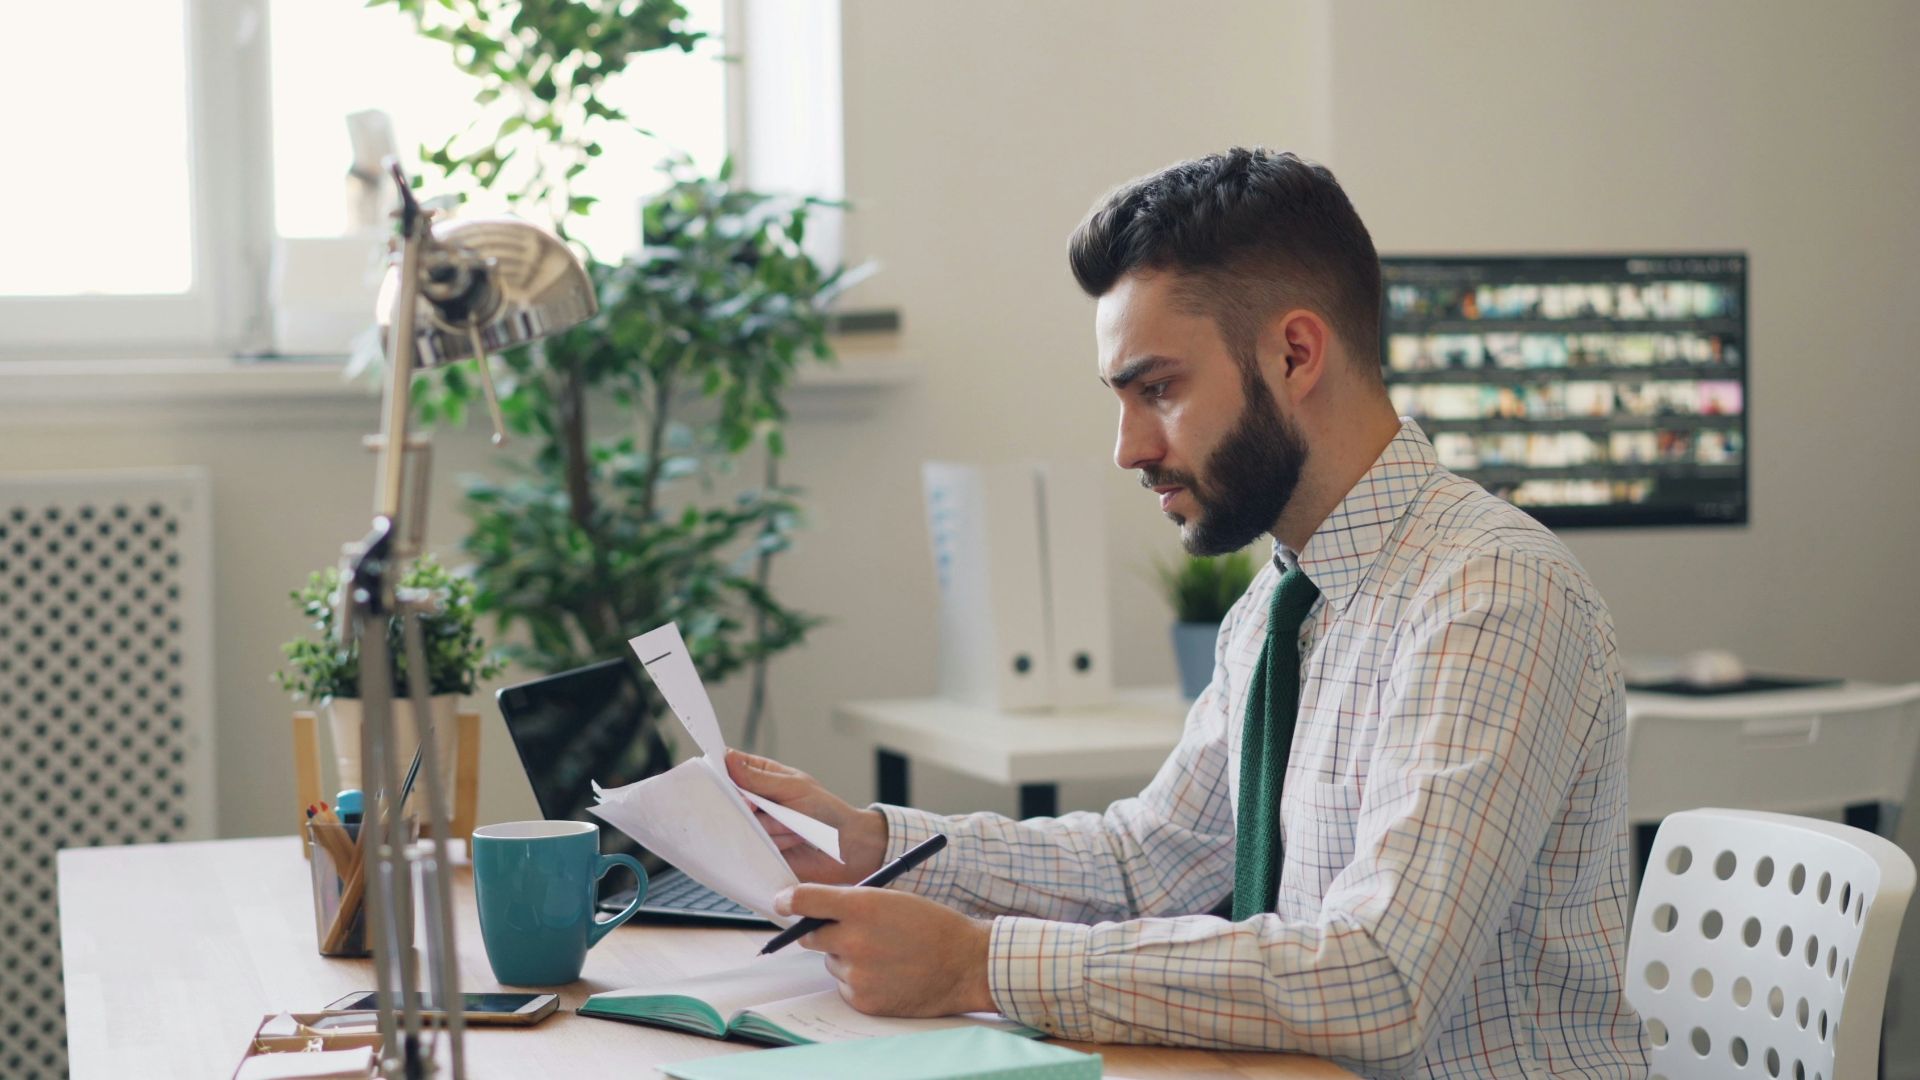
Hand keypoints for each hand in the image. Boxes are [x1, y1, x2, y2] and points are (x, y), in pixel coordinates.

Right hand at [727, 749, 888, 883]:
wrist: (844, 848)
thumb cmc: (825, 811)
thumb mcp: (794, 787)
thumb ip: (759, 778)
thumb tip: (729, 760)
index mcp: (762, 776)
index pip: (730, 766)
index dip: (721, 770)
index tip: (720, 776)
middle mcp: (754, 800)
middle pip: (728, 798)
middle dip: (747, 804)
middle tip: (761, 807)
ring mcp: (755, 825)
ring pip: (741, 823)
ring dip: (770, 826)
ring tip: (793, 826)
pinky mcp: (758, 849)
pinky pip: (750, 846)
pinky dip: (772, 843)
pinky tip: (790, 841)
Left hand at [776, 884, 993, 1016]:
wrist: (965, 964)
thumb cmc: (932, 926)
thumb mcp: (893, 899)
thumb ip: (853, 902)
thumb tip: (816, 909)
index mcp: (862, 906)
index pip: (805, 900)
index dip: (788, 900)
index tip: (782, 902)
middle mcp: (854, 940)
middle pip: (810, 935)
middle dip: (822, 931)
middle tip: (845, 930)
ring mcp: (857, 973)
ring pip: (832, 962)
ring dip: (847, 957)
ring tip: (885, 954)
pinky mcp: (863, 1000)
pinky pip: (845, 986)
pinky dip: (860, 980)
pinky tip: (888, 973)